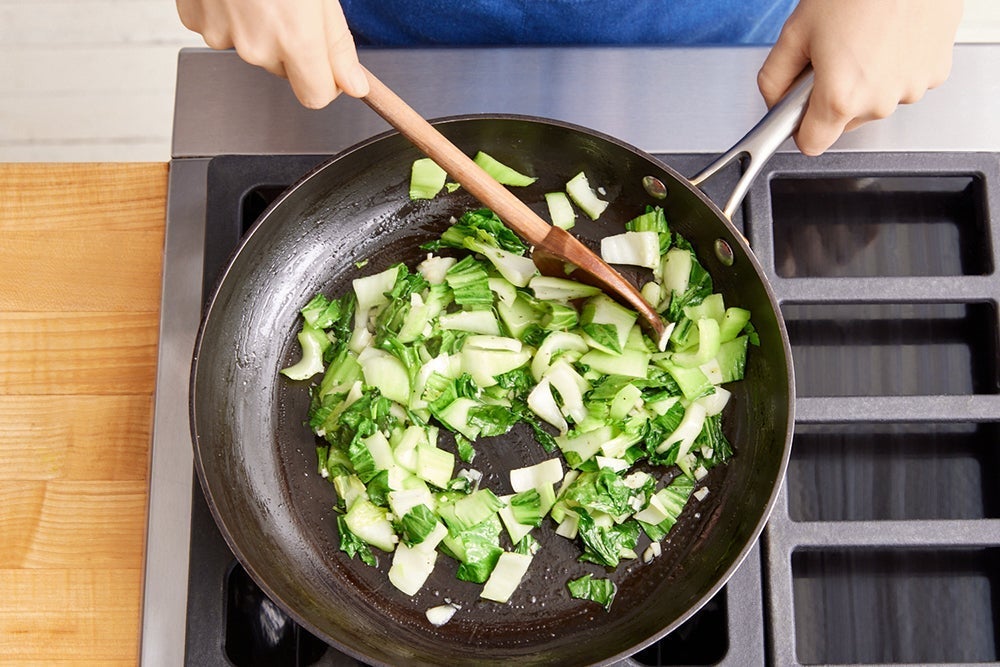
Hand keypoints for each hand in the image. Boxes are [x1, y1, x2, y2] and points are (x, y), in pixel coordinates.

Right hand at [176, 0, 368, 108]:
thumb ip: (337, 44)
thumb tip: (354, 85)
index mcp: (295, 40)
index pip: (316, 97)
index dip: (327, 81)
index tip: (330, 64)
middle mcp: (256, 47)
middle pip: (285, 70)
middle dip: (294, 46)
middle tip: (292, 3)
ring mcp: (222, 35)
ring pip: (254, 48)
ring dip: (261, 28)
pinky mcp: (196, 20)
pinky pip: (223, 31)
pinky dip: (231, 14)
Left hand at [758, 0, 963, 155]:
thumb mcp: (796, 32)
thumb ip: (774, 78)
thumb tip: (774, 101)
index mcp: (841, 97)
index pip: (812, 144)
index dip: (799, 127)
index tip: (798, 110)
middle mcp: (879, 101)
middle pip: (844, 123)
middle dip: (832, 97)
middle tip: (831, 54)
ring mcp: (912, 88)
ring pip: (875, 102)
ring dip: (866, 81)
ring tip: (862, 38)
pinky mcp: (936, 72)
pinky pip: (904, 82)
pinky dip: (894, 67)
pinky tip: (888, 37)